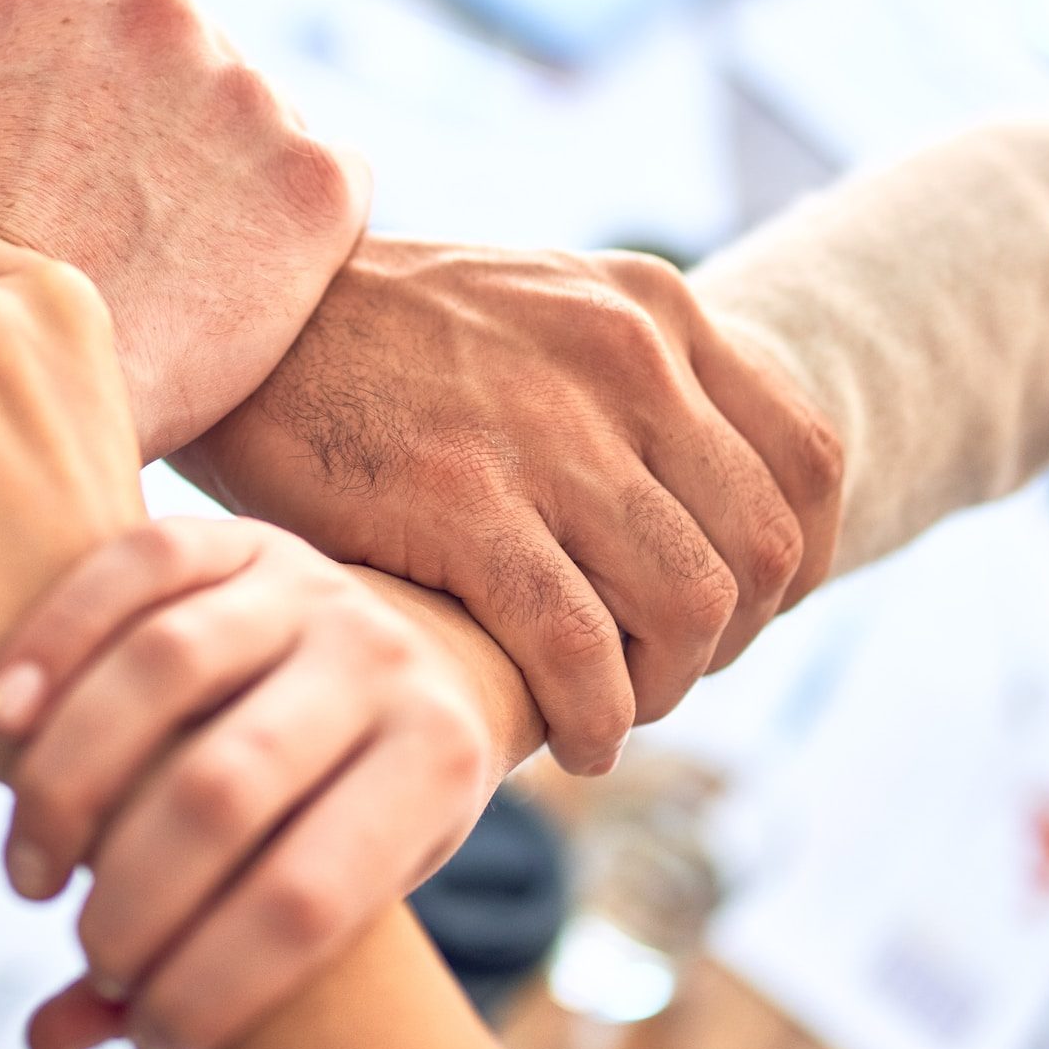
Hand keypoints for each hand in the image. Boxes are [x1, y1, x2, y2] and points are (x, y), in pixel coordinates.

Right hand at [0, 0, 371, 460]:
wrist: (8, 406)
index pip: (106, 14)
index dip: (102, 98)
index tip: (90, 166)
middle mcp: (157, 7)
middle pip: (192, 59)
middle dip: (172, 132)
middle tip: (137, 227)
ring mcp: (249, 89)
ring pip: (261, 129)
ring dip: (236, 187)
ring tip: (181, 276)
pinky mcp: (320, 179)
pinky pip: (329, 198)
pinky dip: (298, 245)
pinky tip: (239, 298)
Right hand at [0, 516, 493, 1048]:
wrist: (426, 657)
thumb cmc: (365, 806)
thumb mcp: (345, 889)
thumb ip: (213, 963)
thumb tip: (51, 1038)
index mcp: (438, 761)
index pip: (310, 897)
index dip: (215, 986)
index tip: (154, 1036)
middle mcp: (383, 660)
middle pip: (224, 787)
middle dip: (133, 898)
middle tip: (88, 947)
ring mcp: (311, 584)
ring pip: (164, 668)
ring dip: (69, 783)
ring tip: (31, 873)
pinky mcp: (242, 535)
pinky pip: (136, 568)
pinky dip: (54, 640)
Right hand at [173, 239, 844, 773]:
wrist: (240, 312)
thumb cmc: (381, 338)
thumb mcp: (538, 310)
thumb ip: (627, 384)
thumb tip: (696, 505)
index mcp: (654, 310)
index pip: (808, 460)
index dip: (797, 564)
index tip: (740, 615)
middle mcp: (625, 359)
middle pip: (761, 548)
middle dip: (729, 642)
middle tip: (661, 672)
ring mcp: (547, 430)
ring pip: (689, 606)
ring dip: (664, 689)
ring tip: (612, 709)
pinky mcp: (461, 500)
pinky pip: (579, 648)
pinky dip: (595, 717)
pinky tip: (568, 739)